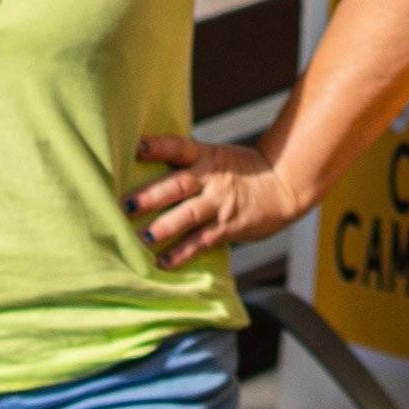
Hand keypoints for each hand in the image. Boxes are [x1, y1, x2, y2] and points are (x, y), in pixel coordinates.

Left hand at [126, 133, 307, 264]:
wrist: (284, 186)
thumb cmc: (243, 171)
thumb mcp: (218, 157)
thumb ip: (188, 162)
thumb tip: (146, 164)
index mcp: (207, 156)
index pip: (178, 147)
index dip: (157, 146)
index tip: (135, 147)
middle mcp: (211, 178)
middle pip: (177, 185)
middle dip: (150, 195)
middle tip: (124, 205)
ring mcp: (220, 203)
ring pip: (188, 214)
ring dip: (163, 226)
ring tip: (141, 238)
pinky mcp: (227, 226)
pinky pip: (202, 240)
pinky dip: (182, 252)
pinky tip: (163, 261)